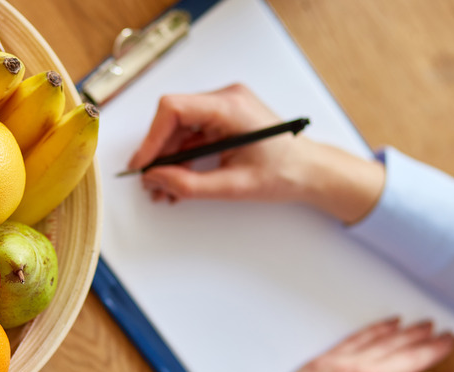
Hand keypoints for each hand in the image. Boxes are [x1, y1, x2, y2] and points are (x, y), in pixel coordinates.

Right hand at [128, 83, 385, 223]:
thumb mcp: (234, 186)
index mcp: (231, 106)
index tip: (143, 164)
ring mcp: (224, 108)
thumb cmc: (286, 173)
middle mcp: (226, 99)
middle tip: (151, 183)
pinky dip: (182, 159)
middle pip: (173, 119)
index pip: (174, 108)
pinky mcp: (223, 119)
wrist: (310, 172)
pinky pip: (192, 135)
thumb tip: (156, 179)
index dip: (152, 137)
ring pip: (179, 129)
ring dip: (168, 159)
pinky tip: (177, 182)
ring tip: (163, 190)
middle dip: (159, 153)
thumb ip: (190, 184)